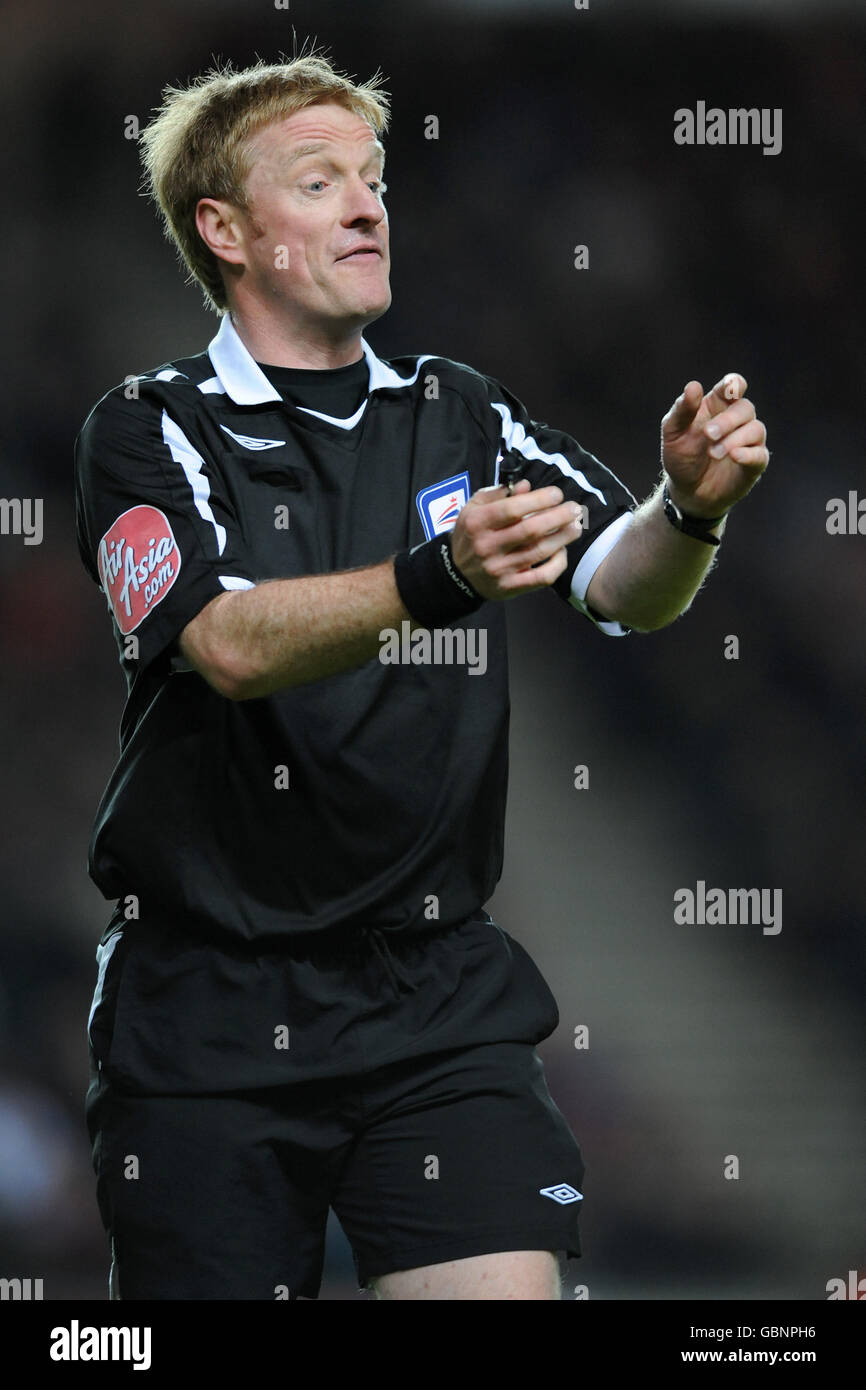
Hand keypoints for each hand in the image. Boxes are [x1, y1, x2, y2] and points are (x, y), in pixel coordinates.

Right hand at [450, 479, 582, 599]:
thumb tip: (526, 486)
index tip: (557, 494)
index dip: (539, 499)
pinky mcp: (510, 587)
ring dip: (563, 537)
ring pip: (539, 551)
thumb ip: (498, 494)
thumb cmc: (471, 535)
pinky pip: (541, 577)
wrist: (457, 575)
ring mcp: (499, 569)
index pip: (512, 509)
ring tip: (576, 526)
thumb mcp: (474, 508)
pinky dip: (557, 564)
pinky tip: (562, 552)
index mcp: (477, 523)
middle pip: (530, 530)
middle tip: (575, 509)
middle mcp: (487, 546)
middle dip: (558, 517)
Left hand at [661, 373, 768, 517]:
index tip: (730, 390)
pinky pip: (760, 454)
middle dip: (727, 420)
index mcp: (717, 406)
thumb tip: (694, 386)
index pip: (733, 386)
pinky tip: (734, 456)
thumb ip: (682, 410)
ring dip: (734, 439)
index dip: (734, 384)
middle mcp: (737, 420)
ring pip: (755, 429)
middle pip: (745, 408)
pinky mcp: (754, 463)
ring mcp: (748, 441)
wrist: (687, 491)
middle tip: (708, 434)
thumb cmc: (681, 456)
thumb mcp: (673, 432)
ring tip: (713, 453)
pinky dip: (748, 454)